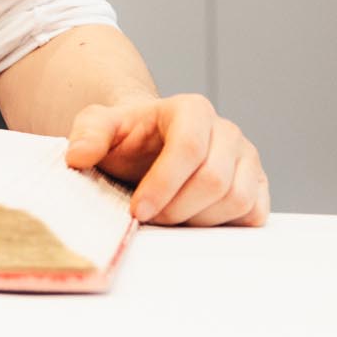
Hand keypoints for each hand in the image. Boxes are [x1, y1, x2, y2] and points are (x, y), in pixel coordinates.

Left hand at [64, 93, 269, 226]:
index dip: (163, 185)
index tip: (137, 210)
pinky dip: (224, 226)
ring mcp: (247, 158)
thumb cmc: (129, 137)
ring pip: (236, 200)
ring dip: (198, 220)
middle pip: (214, 179)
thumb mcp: (99, 126)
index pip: (189, 148)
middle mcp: (226, 131)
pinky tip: (194, 218)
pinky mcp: (258, 185)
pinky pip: (254, 214)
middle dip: (177, 208)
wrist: (151, 146)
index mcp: (192, 110)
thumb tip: (78, 156)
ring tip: (169, 216)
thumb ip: (87, 134)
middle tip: (149, 218)